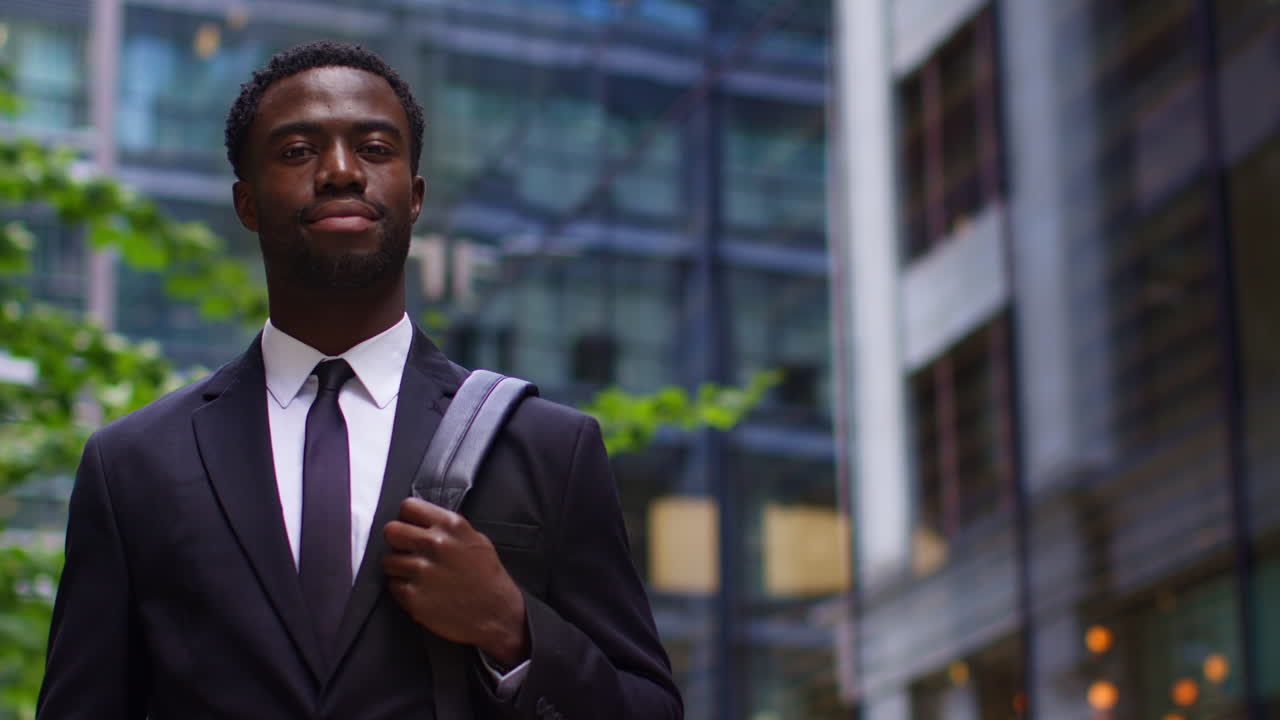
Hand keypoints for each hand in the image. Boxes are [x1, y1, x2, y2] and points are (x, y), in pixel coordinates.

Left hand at [382, 497, 530, 666]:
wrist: (496, 614)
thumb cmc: (487, 577)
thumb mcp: (476, 539)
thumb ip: (447, 528)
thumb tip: (420, 523)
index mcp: (451, 526)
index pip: (408, 507)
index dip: (408, 519)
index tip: (412, 528)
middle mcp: (434, 544)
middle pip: (391, 531)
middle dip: (397, 541)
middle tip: (408, 552)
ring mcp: (421, 571)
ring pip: (388, 560)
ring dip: (398, 568)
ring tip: (417, 576)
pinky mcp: (413, 596)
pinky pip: (392, 585)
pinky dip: (402, 589)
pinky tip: (420, 591)